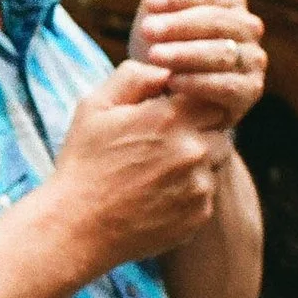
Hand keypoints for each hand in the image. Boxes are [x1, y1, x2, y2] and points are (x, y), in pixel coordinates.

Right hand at [44, 60, 219, 276]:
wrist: (77, 227)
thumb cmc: (83, 162)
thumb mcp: (96, 106)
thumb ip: (135, 77)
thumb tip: (166, 70)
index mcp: (171, 118)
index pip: (211, 96)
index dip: (194, 101)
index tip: (175, 109)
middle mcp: (194, 150)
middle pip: (220, 129)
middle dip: (200, 130)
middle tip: (164, 141)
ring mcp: (199, 186)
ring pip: (215, 162)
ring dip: (197, 161)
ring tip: (157, 170)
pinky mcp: (199, 215)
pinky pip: (206, 194)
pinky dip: (189, 191)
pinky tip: (156, 195)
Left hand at [127, 0, 265, 133]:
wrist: (157, 94)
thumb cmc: (161, 42)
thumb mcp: (162, 1)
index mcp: (230, 2)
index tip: (149, 1)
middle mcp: (248, 30)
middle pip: (220, 22)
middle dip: (181, 26)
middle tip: (147, 30)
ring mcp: (252, 64)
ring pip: (225, 53)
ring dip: (187, 54)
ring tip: (155, 57)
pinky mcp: (247, 96)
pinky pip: (230, 87)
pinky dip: (200, 83)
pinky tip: (172, 82)